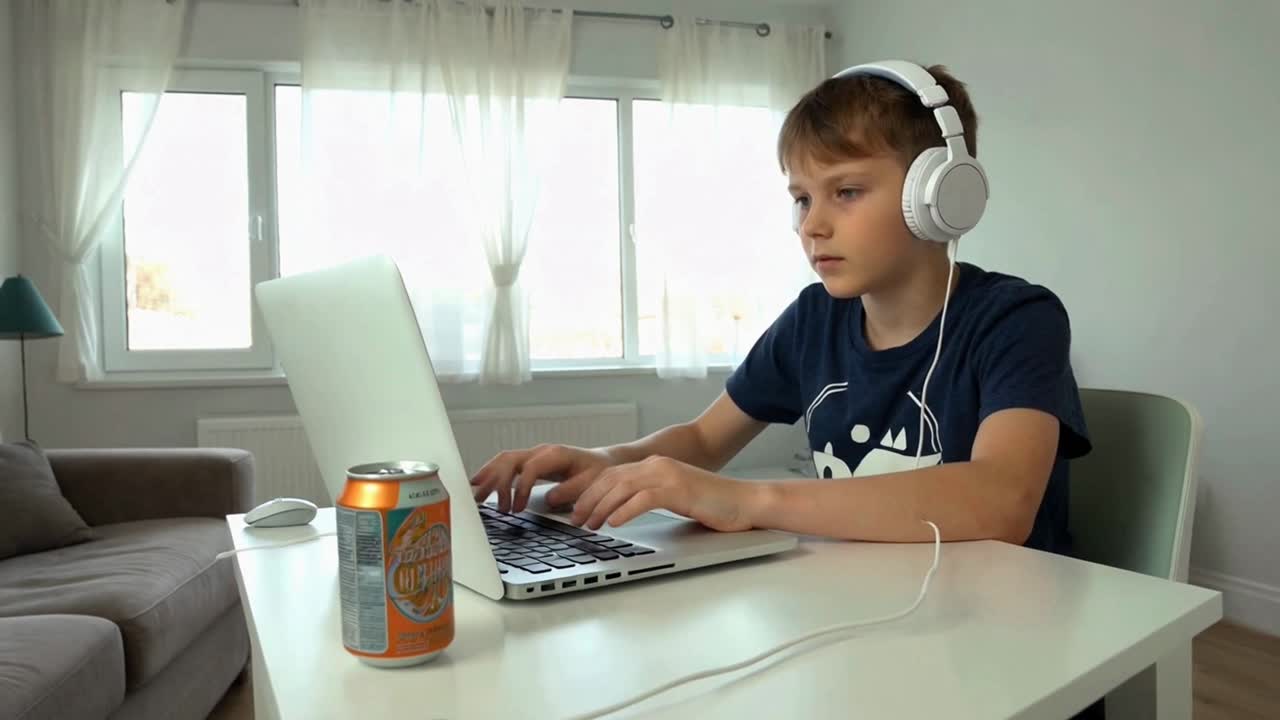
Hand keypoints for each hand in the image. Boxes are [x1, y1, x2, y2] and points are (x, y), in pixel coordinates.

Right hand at [470, 444, 615, 513]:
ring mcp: (534, 455)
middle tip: (485, 502)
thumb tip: (548, 499)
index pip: (529, 468)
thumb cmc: (597, 472)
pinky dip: (492, 472)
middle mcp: (541, 452)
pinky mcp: (530, 461)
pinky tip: (479, 483)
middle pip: (511, 460)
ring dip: (489, 476)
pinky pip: (507, 463)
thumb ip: (572, 490)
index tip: (516, 509)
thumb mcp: (591, 483)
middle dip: (495, 481)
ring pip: (504, 460)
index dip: (519, 488)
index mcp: (556, 455)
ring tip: (476, 495)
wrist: (603, 462)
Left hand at [570, 456, 762, 532]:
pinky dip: (625, 511)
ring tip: (589, 524)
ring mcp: (668, 475)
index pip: (612, 475)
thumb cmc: (712, 504)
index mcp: (655, 465)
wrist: (745, 502)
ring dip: (601, 507)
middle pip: (611, 479)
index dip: (590, 491)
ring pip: (622, 488)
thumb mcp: (673, 497)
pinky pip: (643, 498)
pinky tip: (614, 523)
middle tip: (575, 519)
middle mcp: (658, 465)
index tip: (576, 509)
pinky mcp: (678, 489)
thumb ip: (649, 497)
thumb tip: (619, 512)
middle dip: (588, 500)